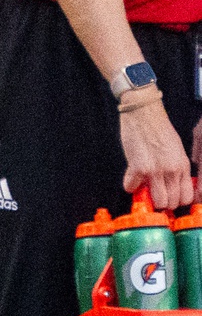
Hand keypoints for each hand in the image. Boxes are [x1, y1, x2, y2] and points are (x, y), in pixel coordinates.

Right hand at [119, 96, 194, 210]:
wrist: (144, 113)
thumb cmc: (159, 128)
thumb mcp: (176, 149)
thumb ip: (175, 168)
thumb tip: (170, 183)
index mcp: (182, 165)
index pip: (186, 197)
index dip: (176, 201)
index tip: (168, 197)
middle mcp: (172, 170)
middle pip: (171, 202)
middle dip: (162, 202)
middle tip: (154, 195)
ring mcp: (155, 170)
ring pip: (157, 201)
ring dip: (148, 198)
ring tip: (143, 189)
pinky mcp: (137, 166)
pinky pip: (131, 187)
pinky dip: (129, 186)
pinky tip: (130, 179)